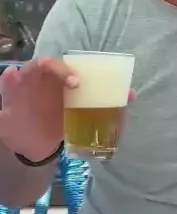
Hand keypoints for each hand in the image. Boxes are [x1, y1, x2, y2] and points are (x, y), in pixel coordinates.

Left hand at [0, 58, 135, 161]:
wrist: (28, 148)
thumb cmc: (15, 127)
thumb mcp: (6, 115)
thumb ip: (8, 93)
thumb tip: (11, 71)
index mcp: (36, 78)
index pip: (49, 65)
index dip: (62, 69)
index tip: (76, 82)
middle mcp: (55, 81)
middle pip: (77, 70)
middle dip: (94, 74)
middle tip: (106, 86)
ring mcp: (71, 94)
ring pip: (92, 84)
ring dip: (111, 86)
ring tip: (127, 92)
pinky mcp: (82, 107)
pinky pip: (100, 101)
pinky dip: (115, 101)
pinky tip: (128, 101)